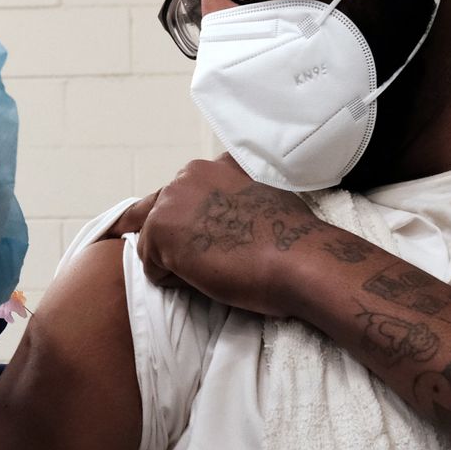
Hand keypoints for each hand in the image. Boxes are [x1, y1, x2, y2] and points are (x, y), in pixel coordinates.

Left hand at [114, 155, 327, 317]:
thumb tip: (227, 218)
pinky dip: (174, 282)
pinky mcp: (160, 231)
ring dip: (177, 263)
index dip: (191, 224)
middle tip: (209, 260)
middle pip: (158, 216)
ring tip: (215, 268)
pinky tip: (205, 278)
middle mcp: (188, 175)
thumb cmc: (289, 239)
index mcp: (214, 167)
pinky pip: (153, 268)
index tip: (209, 239)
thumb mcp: (262, 200)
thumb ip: (234, 200)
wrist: (297, 257)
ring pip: (153, 243)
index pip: (182, 198)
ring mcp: (171, 201)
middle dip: (176, 241)